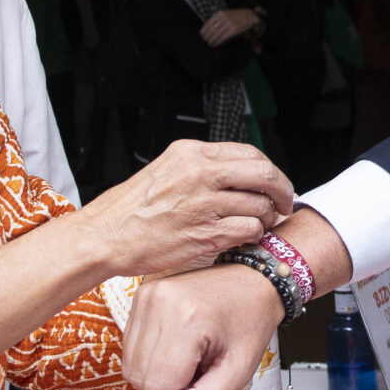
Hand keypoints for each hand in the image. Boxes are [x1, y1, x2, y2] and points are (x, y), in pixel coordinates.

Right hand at [75, 139, 292, 279]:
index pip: (250, 152)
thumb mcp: (166, 170)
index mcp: (190, 152)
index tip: (274, 183)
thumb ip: (202, 167)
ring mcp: (203, 203)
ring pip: (260, 205)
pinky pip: (249, 229)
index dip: (270, 170)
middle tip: (285, 203)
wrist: (104, 236)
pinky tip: (246, 237)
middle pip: (264, 174)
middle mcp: (199, 173)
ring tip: (260, 224)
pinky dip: (254, 235)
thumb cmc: (130, 210)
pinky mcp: (204, 233)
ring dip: (268, 217)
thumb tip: (240, 174)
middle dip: (282, 190)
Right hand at [124, 265, 284, 389]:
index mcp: (186, 318)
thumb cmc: (249, 321)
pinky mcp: (140, 295)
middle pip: (141, 377)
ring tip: (190, 360)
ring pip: (131, 365)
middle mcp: (158, 302)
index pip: (158, 386)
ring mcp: (146, 295)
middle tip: (200, 374)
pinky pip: (131, 347)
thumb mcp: (239, 370)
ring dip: (158, 374)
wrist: (251, 280)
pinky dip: (152, 358)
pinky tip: (177, 348)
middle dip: (168, 389)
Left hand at [199, 8, 260, 45]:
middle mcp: (224, 17)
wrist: (249, 16)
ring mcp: (229, 23)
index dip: (204, 30)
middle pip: (212, 29)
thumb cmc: (236, 17)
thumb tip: (207, 29)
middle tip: (205, 41)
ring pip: (217, 34)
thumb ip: (217, 20)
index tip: (201, 35)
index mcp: (220, 13)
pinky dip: (218, 41)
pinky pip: (223, 37)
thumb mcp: (226, 14)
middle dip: (207, 36)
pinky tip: (216, 44)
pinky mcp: (234, 29)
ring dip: (212, 40)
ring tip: (210, 44)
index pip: (208, 23)